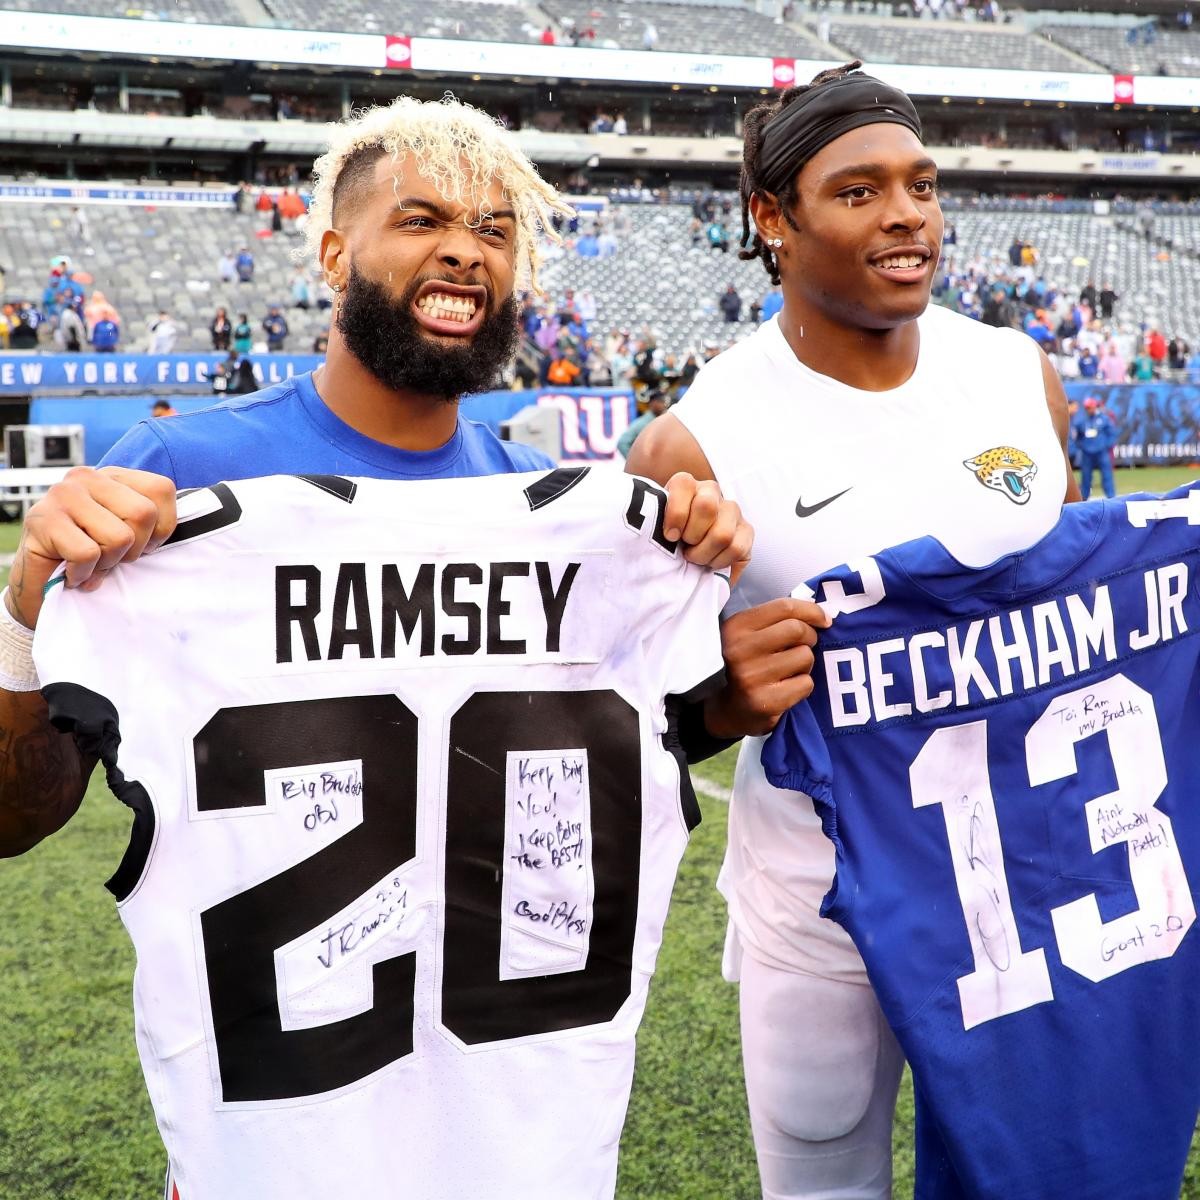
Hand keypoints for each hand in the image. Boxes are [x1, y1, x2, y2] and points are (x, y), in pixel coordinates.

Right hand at [7, 467, 177, 628]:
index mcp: (114, 476)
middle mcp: (87, 477)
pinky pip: (88, 554)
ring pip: (118, 537)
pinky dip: (84, 573)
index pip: (162, 489)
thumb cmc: (92, 559)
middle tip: (111, 558)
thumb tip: (211, 519)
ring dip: (107, 563)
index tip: (140, 545)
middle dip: (134, 549)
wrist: (39, 584)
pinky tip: (72, 572)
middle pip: (144, 514)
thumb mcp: (130, 535)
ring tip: (90, 564)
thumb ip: (155, 523)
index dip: (161, 528)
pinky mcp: (41, 519)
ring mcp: (63, 495)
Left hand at [661, 471, 752, 585]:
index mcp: (685, 485)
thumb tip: (654, 534)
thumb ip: (652, 524)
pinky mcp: (747, 530)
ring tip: (696, 558)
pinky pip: (736, 548)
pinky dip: (720, 562)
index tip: (670, 536)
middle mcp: (710, 492)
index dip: (676, 513)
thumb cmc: (667, 542)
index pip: (684, 484)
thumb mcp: (655, 531)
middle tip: (685, 547)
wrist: (687, 560)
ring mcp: (731, 510)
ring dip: (704, 554)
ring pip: (722, 533)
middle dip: (692, 536)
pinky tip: (711, 562)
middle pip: (706, 507)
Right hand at [703, 597, 830, 737]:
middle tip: (803, 646)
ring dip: (805, 664)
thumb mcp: (747, 634)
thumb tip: (821, 616)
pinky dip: (802, 686)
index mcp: (736, 627)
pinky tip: (787, 688)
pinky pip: (805, 684)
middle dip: (810, 637)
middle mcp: (739, 650)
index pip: (784, 607)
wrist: (723, 709)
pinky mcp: (764, 702)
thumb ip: (775, 620)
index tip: (823, 620)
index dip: (812, 611)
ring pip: (804, 657)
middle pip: (797, 629)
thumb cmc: (743, 664)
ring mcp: (751, 677)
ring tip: (790, 670)